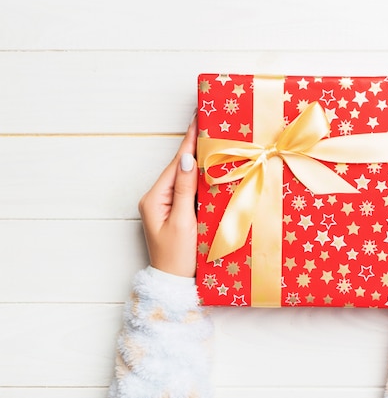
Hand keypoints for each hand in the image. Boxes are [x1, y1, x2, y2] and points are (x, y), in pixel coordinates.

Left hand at [138, 118, 197, 277]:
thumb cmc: (177, 258)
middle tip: (212, 125)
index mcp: (155, 198)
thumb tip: (188, 160)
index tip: (198, 119)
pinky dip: (202, 179)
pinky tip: (213, 169)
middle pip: (181, 167)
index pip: (177, 164)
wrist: (174, 286)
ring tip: (215, 140)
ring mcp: (167, 206)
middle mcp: (158, 198)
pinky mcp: (177, 213)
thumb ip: (185, 190)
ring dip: (201, 161)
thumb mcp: (182, 222)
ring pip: (187, 178)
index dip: (189, 141)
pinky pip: (190, 190)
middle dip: (196, 147)